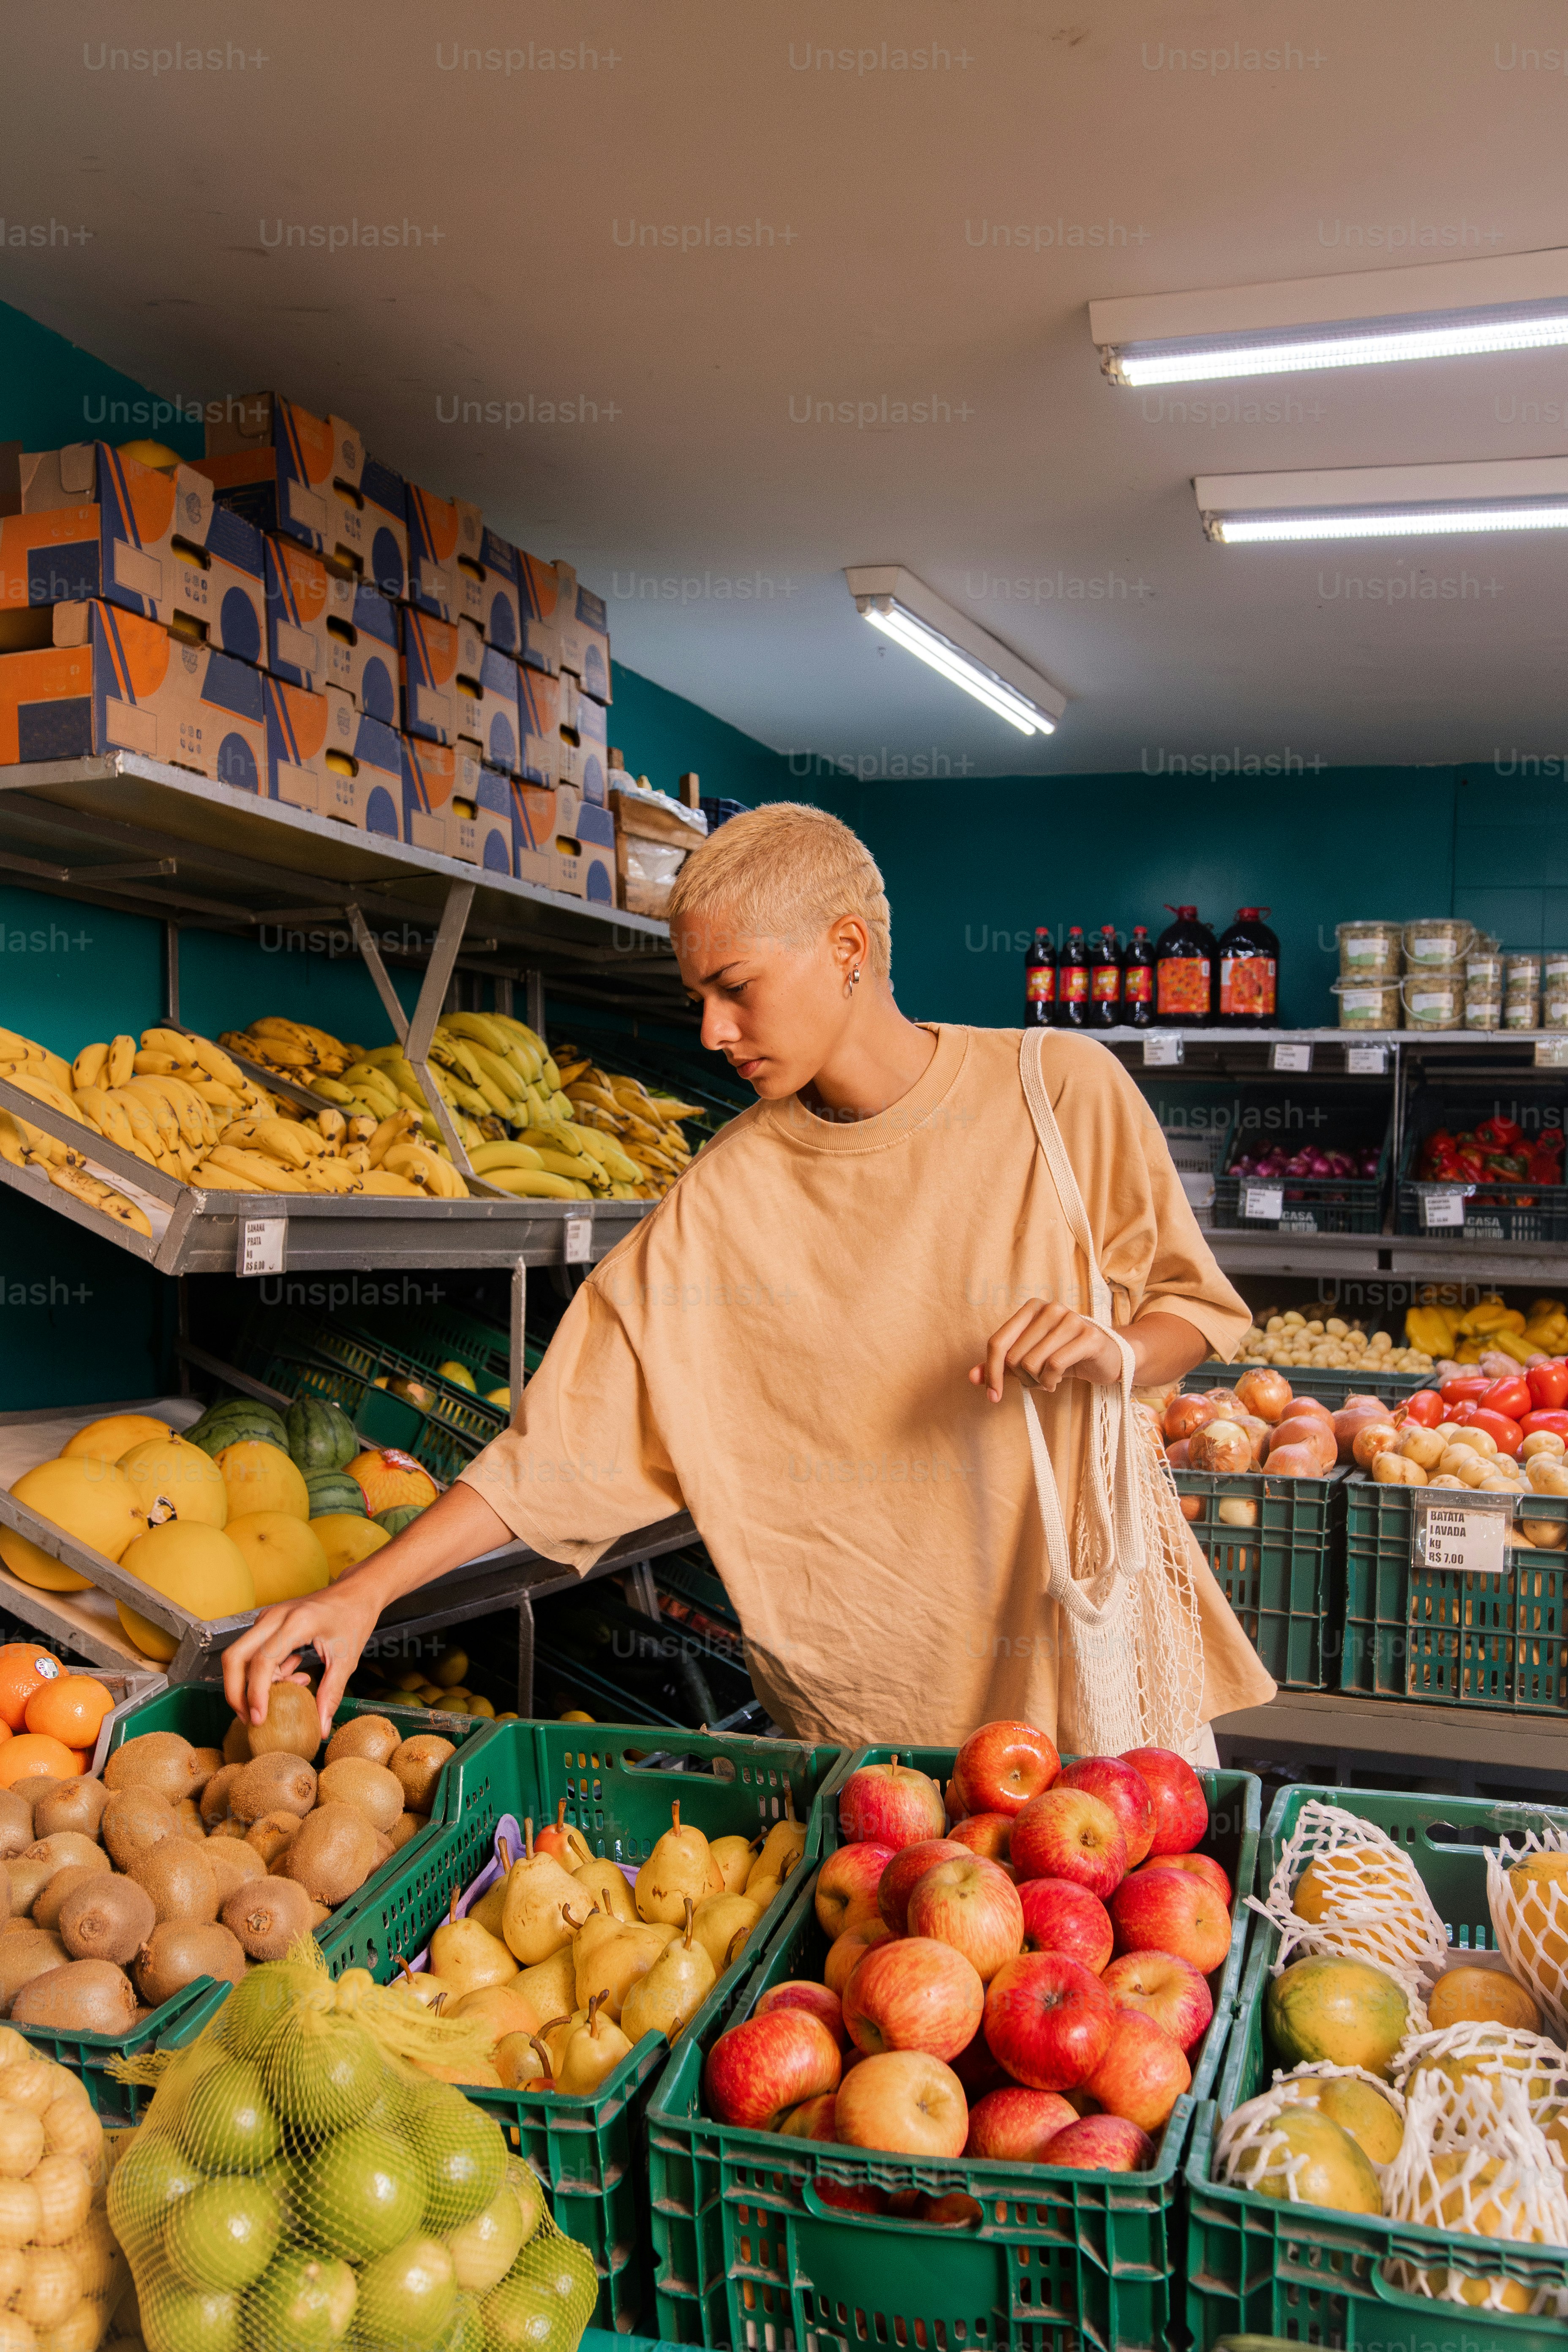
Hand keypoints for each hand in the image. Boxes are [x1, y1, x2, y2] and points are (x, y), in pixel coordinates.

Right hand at [221, 1569, 386, 1744]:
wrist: (356, 1592)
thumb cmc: (353, 1618)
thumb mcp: (346, 1659)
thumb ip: (331, 1694)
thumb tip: (321, 1729)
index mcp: (296, 1622)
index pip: (262, 1661)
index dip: (256, 1694)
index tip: (259, 1719)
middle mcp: (275, 1617)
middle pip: (235, 1657)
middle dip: (236, 1692)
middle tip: (250, 1717)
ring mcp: (268, 1618)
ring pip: (241, 1656)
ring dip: (254, 1682)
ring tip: (288, 1689)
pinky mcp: (268, 1623)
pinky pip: (254, 1652)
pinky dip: (266, 1672)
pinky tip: (293, 1674)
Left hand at [969, 1300, 1123, 1401]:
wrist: (1106, 1358)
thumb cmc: (1064, 1356)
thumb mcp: (1029, 1360)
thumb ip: (1000, 1366)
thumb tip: (972, 1376)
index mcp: (1031, 1308)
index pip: (997, 1342)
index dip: (991, 1372)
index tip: (992, 1395)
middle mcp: (1050, 1308)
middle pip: (1013, 1356)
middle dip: (1021, 1378)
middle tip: (1036, 1381)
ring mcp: (1071, 1319)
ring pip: (1032, 1362)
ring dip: (1036, 1381)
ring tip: (1048, 1380)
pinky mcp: (1089, 1336)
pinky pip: (1054, 1365)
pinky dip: (1051, 1381)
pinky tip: (1056, 1381)